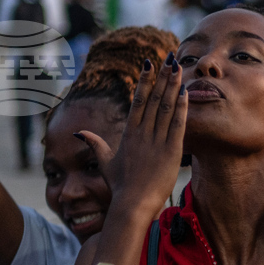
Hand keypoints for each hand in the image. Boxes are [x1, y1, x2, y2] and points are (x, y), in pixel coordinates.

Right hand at [75, 53, 187, 221]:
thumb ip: (94, 145)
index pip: (138, 100)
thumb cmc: (120, 186)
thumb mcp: (106, 162)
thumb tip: (77, 134)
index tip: (150, 65)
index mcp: (129, 133)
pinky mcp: (171, 151)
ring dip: (173, 86)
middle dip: (162, 77)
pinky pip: (177, 124)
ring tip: (178, 68)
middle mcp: (142, 133)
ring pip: (166, 107)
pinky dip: (182, 108)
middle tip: (170, 59)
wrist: (132, 205)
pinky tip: (185, 93)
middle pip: (154, 99)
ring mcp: (156, 141)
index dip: (145, 81)